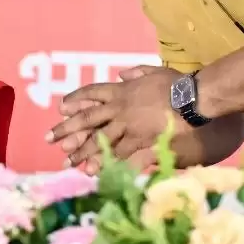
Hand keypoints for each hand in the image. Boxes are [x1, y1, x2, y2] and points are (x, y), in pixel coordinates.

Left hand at [48, 65, 194, 173]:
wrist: (193, 99)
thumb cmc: (178, 85)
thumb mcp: (156, 72)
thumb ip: (137, 73)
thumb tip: (122, 74)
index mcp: (123, 90)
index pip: (93, 93)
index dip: (76, 100)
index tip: (61, 108)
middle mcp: (120, 107)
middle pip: (88, 119)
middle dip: (67, 129)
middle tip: (49, 138)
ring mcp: (128, 125)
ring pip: (100, 140)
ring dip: (83, 152)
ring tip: (68, 162)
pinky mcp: (140, 140)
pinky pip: (119, 154)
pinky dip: (106, 162)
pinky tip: (94, 171)